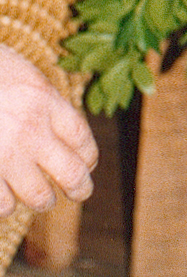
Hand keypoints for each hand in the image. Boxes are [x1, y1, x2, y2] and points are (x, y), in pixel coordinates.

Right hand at [0, 46, 97, 215]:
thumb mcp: (18, 72)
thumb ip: (40, 99)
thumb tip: (58, 126)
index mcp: (44, 100)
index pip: (82, 138)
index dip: (88, 156)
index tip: (86, 163)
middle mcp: (30, 130)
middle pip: (72, 173)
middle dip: (80, 188)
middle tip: (79, 192)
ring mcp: (5, 155)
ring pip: (39, 196)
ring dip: (41, 199)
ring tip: (38, 197)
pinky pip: (3, 204)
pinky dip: (5, 204)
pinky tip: (4, 197)